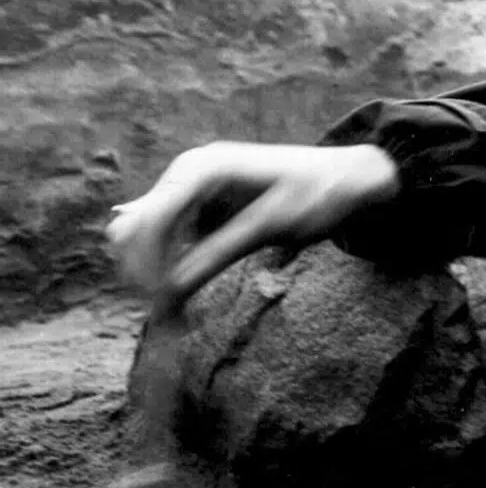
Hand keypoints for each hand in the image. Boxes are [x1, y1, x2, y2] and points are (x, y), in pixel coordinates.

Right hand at [107, 142, 399, 309]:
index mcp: (204, 168)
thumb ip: (218, 252)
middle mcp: (188, 172)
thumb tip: (168, 291)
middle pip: (136, 228)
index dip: (146, 265)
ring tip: (176, 316)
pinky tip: (186, 293)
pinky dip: (171, 267)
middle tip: (168, 319)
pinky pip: (168, 240)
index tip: (159, 305)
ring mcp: (192, 188)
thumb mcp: (268, 226)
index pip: (148, 220)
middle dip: (146, 273)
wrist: (346, 179)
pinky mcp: (200, 207)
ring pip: (147, 237)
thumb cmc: (316, 193)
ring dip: (155, 275)